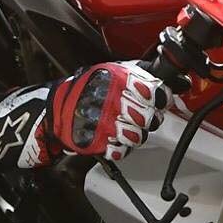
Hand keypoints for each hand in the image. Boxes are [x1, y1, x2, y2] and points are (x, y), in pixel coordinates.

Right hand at [0, 64, 170, 168]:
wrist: (52, 110)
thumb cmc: (83, 90)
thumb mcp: (110, 72)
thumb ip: (138, 74)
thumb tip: (169, 77)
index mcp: (119, 79)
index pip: (156, 91)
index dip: (161, 98)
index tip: (158, 100)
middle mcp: (114, 101)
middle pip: (150, 117)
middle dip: (148, 118)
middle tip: (139, 115)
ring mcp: (106, 124)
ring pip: (138, 136)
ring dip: (134, 134)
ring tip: (124, 127)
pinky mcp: (98, 143)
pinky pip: (122, 150)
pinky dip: (120, 147)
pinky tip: (113, 137)